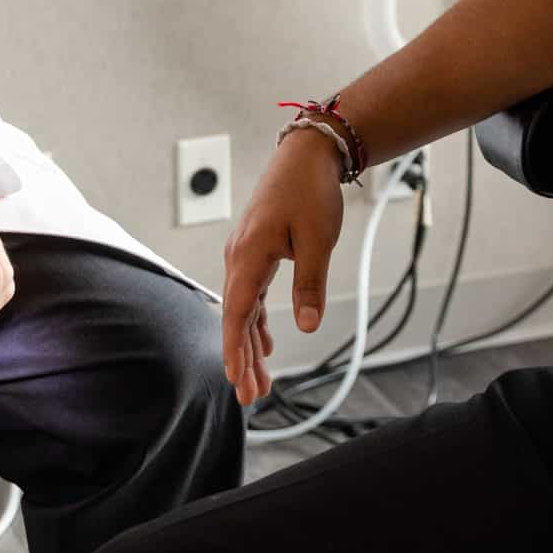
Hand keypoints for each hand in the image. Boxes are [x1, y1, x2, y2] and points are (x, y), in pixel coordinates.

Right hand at [220, 126, 345, 405]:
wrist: (308, 153)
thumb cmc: (310, 191)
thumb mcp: (317, 240)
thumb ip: (310, 284)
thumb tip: (307, 325)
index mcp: (249, 254)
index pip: (237, 313)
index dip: (234, 350)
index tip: (236, 382)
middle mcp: (239, 256)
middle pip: (236, 317)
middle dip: (242, 358)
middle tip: (252, 398)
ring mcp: (245, 253)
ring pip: (243, 308)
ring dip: (249, 344)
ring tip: (260, 380)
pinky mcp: (256, 250)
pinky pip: (251, 294)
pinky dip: (255, 321)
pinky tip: (264, 342)